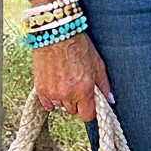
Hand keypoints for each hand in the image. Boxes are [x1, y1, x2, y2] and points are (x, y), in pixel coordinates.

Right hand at [27, 0, 111, 120]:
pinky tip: (55, 86)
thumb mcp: (97, 64)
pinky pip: (48, 104)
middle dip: (77, 102)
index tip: (89, 102)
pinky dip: (52, 98)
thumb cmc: (79, 47)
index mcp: (84, 90)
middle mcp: (68, 94)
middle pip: (73, 111)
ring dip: (64, 99)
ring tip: (65, 82)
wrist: (56, 34)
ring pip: (61, 107)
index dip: (89, 110)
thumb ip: (104, 85)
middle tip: (77, 86)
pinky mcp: (40, 89)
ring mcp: (52, 93)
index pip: (87, 115)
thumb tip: (110, 100)